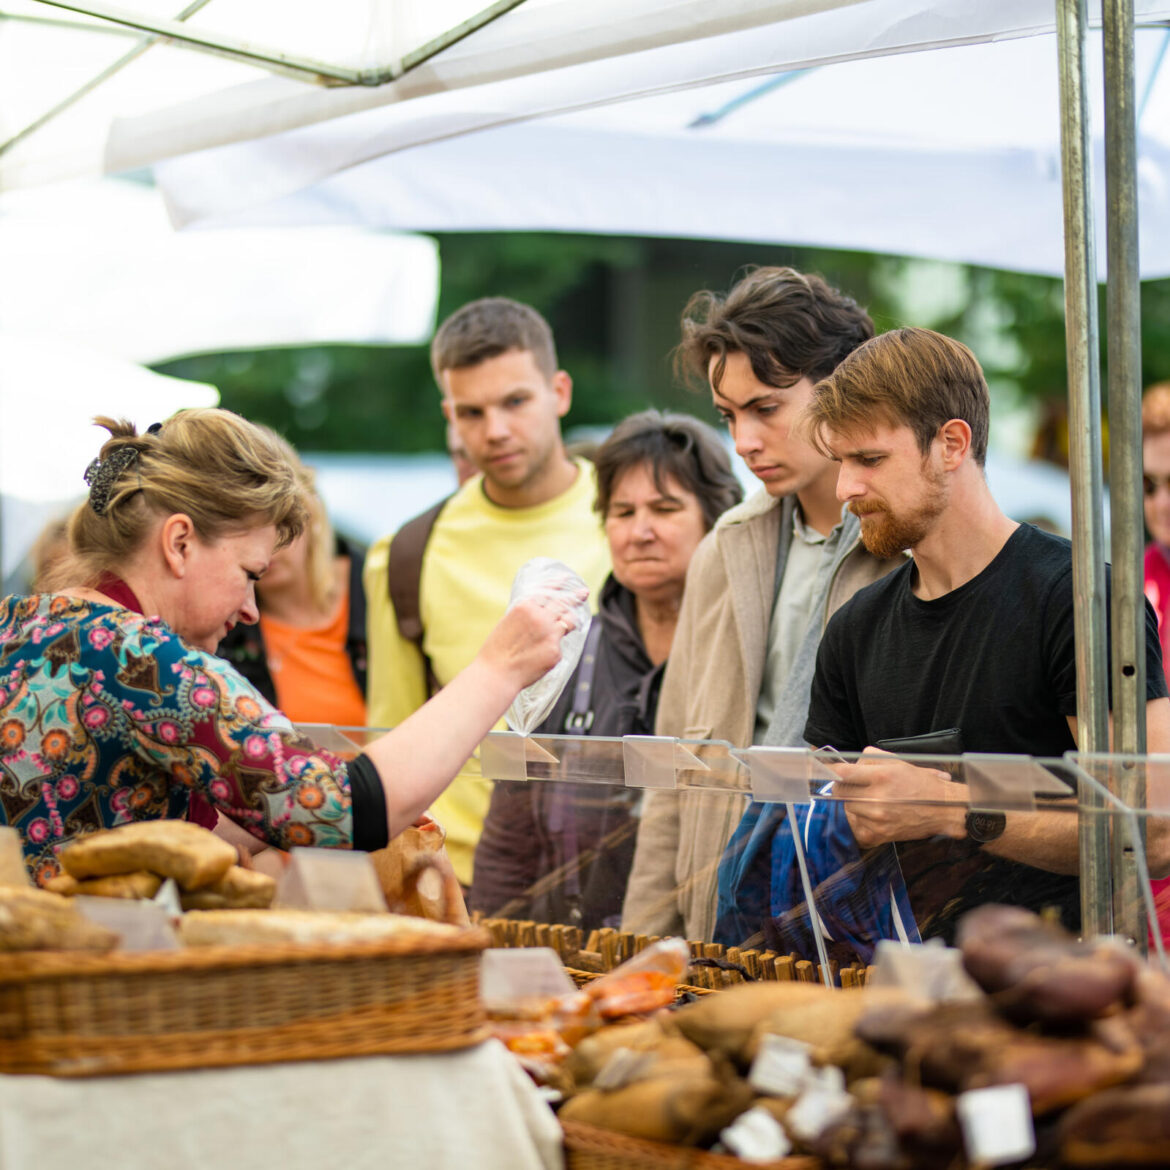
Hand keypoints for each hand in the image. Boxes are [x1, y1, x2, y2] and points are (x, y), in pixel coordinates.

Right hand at [474, 590, 585, 691]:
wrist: (497, 673)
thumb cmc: (498, 650)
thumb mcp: (508, 622)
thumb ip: (527, 614)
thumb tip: (543, 612)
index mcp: (525, 606)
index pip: (547, 591)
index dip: (558, 584)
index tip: (566, 579)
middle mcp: (540, 616)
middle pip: (564, 603)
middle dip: (576, 596)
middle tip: (583, 592)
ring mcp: (550, 634)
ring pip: (569, 621)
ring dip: (570, 620)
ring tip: (570, 622)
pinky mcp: (556, 651)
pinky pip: (559, 645)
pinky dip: (553, 647)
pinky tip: (541, 656)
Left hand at [829, 747, 966, 847]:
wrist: (944, 809)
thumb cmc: (921, 783)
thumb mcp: (897, 762)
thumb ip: (869, 760)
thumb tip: (847, 763)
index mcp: (881, 776)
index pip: (843, 774)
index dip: (829, 771)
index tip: (821, 770)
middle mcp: (877, 798)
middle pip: (840, 793)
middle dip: (842, 787)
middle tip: (851, 785)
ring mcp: (877, 819)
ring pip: (847, 809)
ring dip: (852, 803)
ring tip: (868, 800)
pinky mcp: (880, 834)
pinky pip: (857, 826)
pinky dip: (860, 820)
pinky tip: (872, 814)